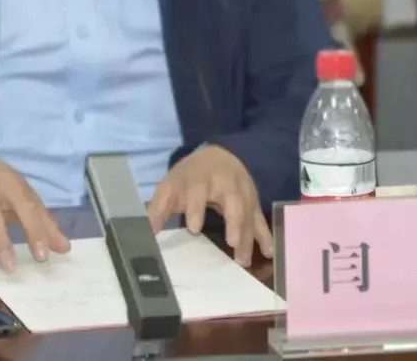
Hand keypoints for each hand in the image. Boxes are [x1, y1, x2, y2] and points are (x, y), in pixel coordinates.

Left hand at [147, 145, 272, 266]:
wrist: (220, 155)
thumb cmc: (192, 175)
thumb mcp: (172, 185)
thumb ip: (159, 207)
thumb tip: (147, 231)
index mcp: (201, 178)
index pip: (199, 191)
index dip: (196, 208)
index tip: (193, 228)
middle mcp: (225, 184)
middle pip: (233, 201)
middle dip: (234, 221)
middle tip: (231, 243)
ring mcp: (243, 192)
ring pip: (249, 213)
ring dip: (248, 236)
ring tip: (243, 260)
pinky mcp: (253, 201)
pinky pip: (260, 217)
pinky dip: (265, 234)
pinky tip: (269, 251)